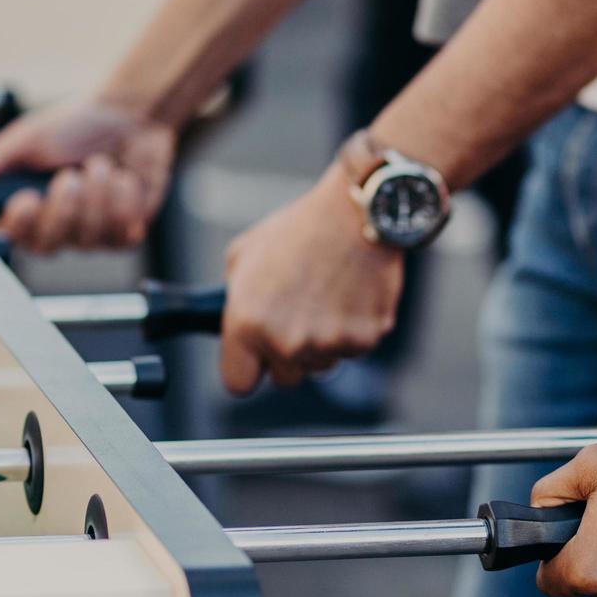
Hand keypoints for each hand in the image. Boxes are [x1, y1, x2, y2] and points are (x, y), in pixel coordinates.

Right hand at [0, 99, 175, 252]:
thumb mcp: (27, 137)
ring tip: (102, 164)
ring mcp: (91, 233)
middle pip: (46, 247)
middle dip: (63, 209)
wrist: (133, 115)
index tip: (27, 199)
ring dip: (97, 196)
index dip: (19, 225)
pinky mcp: (124, 233)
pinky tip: (124, 179)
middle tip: (71, 175)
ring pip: (86, 240)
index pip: (10, 237)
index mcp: (27, 204)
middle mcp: (56, 225)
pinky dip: (123, 201)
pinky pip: (119, 237)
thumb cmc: (79, 123)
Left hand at [219, 163, 403, 394]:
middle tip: (297, 315)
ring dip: (321, 344)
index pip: (238, 383)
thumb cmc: (298, 230)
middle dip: (288, 355)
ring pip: (320, 365)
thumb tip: (233, 323)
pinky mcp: (363, 340)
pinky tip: (349, 297)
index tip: (255, 358)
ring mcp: (326, 344)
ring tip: (325, 298)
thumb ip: (235, 300)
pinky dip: (352, 331)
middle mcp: (285, 341)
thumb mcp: (244, 256)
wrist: (354, 214)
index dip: (248, 368)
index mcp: (247, 324)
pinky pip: (351, 351)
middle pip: (285, 378)